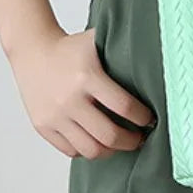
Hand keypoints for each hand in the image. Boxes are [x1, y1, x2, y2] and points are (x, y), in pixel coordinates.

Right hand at [8, 27, 156, 158]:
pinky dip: (88, 150)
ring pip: (90, 149)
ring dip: (111, 151)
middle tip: (141, 138)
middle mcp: (69, 99)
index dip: (143, 117)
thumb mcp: (97, 42)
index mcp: (87, 76)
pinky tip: (98, 141)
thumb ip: (123, 49)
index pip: (124, 106)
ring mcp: (54, 115)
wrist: (32, 50)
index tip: (151, 119)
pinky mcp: (43, 126)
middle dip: (131, 141)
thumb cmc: (71, 48)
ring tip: (121, 143)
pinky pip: (71, 151)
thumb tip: (160, 57)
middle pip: (109, 135)